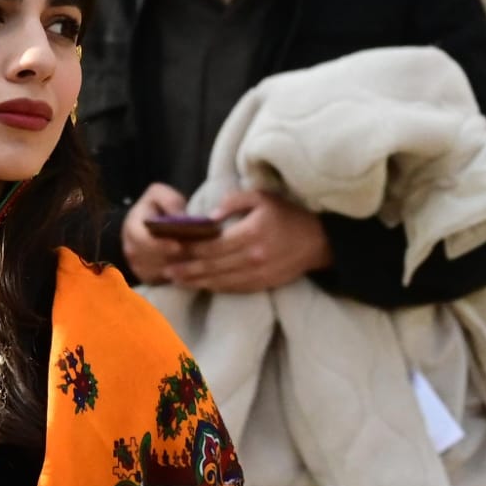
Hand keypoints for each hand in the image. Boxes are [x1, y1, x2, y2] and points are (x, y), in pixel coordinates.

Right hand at [121, 183, 193, 282]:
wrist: (146, 223)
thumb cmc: (156, 207)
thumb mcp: (159, 194)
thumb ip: (169, 201)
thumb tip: (181, 217)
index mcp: (132, 228)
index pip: (142, 240)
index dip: (160, 245)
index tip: (178, 246)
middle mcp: (131, 250)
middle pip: (153, 260)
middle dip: (175, 259)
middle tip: (196, 257)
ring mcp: (138, 266)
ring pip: (160, 273)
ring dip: (179, 269)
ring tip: (198, 262)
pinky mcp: (148, 278)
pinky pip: (164, 282)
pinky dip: (179, 277)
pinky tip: (193, 269)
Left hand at [166, 189, 331, 293]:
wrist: (318, 241)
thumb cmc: (286, 214)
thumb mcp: (262, 197)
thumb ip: (234, 201)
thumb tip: (209, 215)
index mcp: (250, 234)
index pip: (212, 246)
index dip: (190, 249)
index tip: (172, 248)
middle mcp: (252, 257)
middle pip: (212, 267)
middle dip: (187, 269)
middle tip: (166, 270)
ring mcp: (258, 274)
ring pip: (220, 281)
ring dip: (196, 282)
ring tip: (176, 280)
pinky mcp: (263, 284)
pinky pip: (233, 288)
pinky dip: (214, 287)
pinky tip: (201, 285)